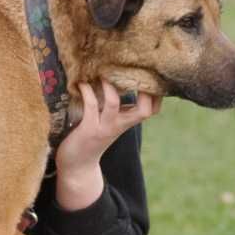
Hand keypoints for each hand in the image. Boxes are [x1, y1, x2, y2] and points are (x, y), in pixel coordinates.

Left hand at [55, 83, 160, 209]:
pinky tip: (81, 83)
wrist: (78, 166)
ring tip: (103, 72)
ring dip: (108, 86)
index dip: (156, 93)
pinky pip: (90, 106)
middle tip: (133, 69)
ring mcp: (104, 127)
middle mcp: (119, 124)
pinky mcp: (88, 129)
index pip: (152, 108)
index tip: (150, 73)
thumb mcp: (109, 120)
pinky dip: (87, 92)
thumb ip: (116, 105)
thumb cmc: (92, 136)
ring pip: (114, 104)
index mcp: (126, 121)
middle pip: (144, 110)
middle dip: (144, 90)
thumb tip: (116, 77)